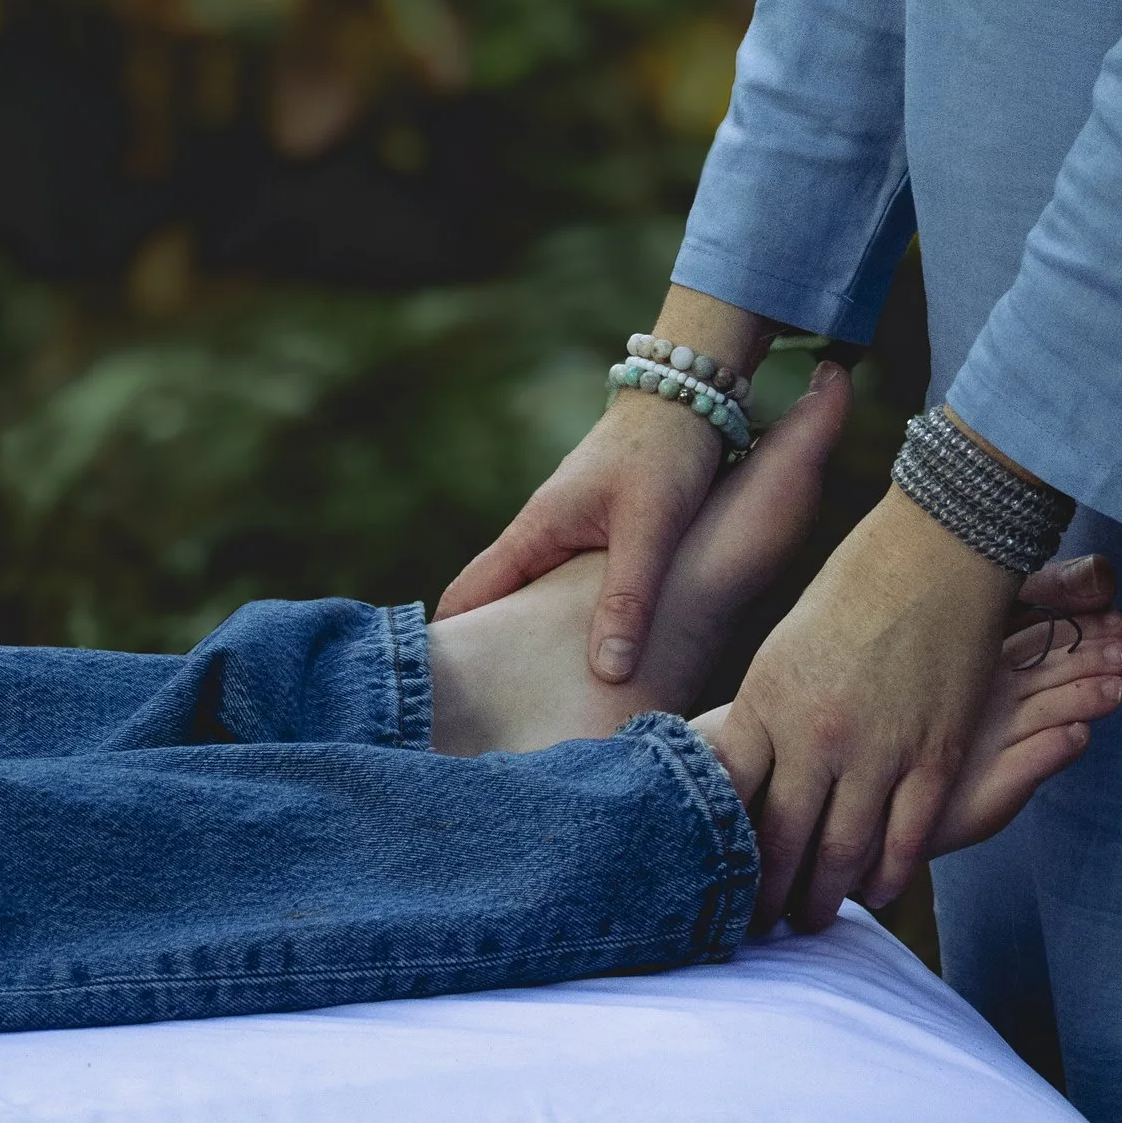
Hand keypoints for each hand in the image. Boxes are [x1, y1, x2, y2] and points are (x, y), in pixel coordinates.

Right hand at [433, 285, 785, 682]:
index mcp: (535, 532)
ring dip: (532, 646)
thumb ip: (628, 598)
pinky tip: (588, 665)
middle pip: (495, 607)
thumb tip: (605, 674)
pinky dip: (565, 627)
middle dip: (489, 660)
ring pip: (533, 602)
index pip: (469, 596)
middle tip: (484, 727)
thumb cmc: (665, 452)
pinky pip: (566, 593)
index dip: (446, 647)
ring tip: (533, 712)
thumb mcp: (649, 528)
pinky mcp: (596, 538)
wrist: (690, 396)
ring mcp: (566, 537)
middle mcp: (540, 536)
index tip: (431, 705)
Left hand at [720, 481, 1018, 932]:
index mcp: (768, 699)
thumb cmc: (853, 588)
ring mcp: (881, 749)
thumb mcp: (784, 649)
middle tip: (753, 927)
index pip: (729, 803)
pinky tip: (874, 891)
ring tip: (807, 920)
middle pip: (779, 842)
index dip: (716, 855)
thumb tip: (736, 779)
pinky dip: (887, 876)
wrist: (939, 547)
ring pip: (842, 855)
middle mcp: (818, 733)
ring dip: (822, 897)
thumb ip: (764, 718)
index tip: (707, 886)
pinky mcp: (936, 756)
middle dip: (763, 895)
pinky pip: (906, 841)